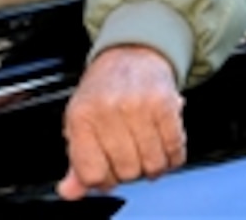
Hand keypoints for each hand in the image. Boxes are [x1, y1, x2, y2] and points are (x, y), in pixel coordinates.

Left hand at [56, 45, 185, 199]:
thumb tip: (70, 192)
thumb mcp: (80, 121)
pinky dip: (172, 156)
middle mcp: (108, 109)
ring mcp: (138, 106)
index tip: (107, 171)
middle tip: (129, 153)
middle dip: (130, 171)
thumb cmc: (103, 91)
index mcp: (81, 116)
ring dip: (153, 165)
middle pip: (126, 172)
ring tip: (146, 149)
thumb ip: (77, 162)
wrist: (131, 53)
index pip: (91, 174)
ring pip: (152, 165)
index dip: (102, 180)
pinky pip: (175, 149)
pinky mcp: (166, 103)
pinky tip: (164, 146)